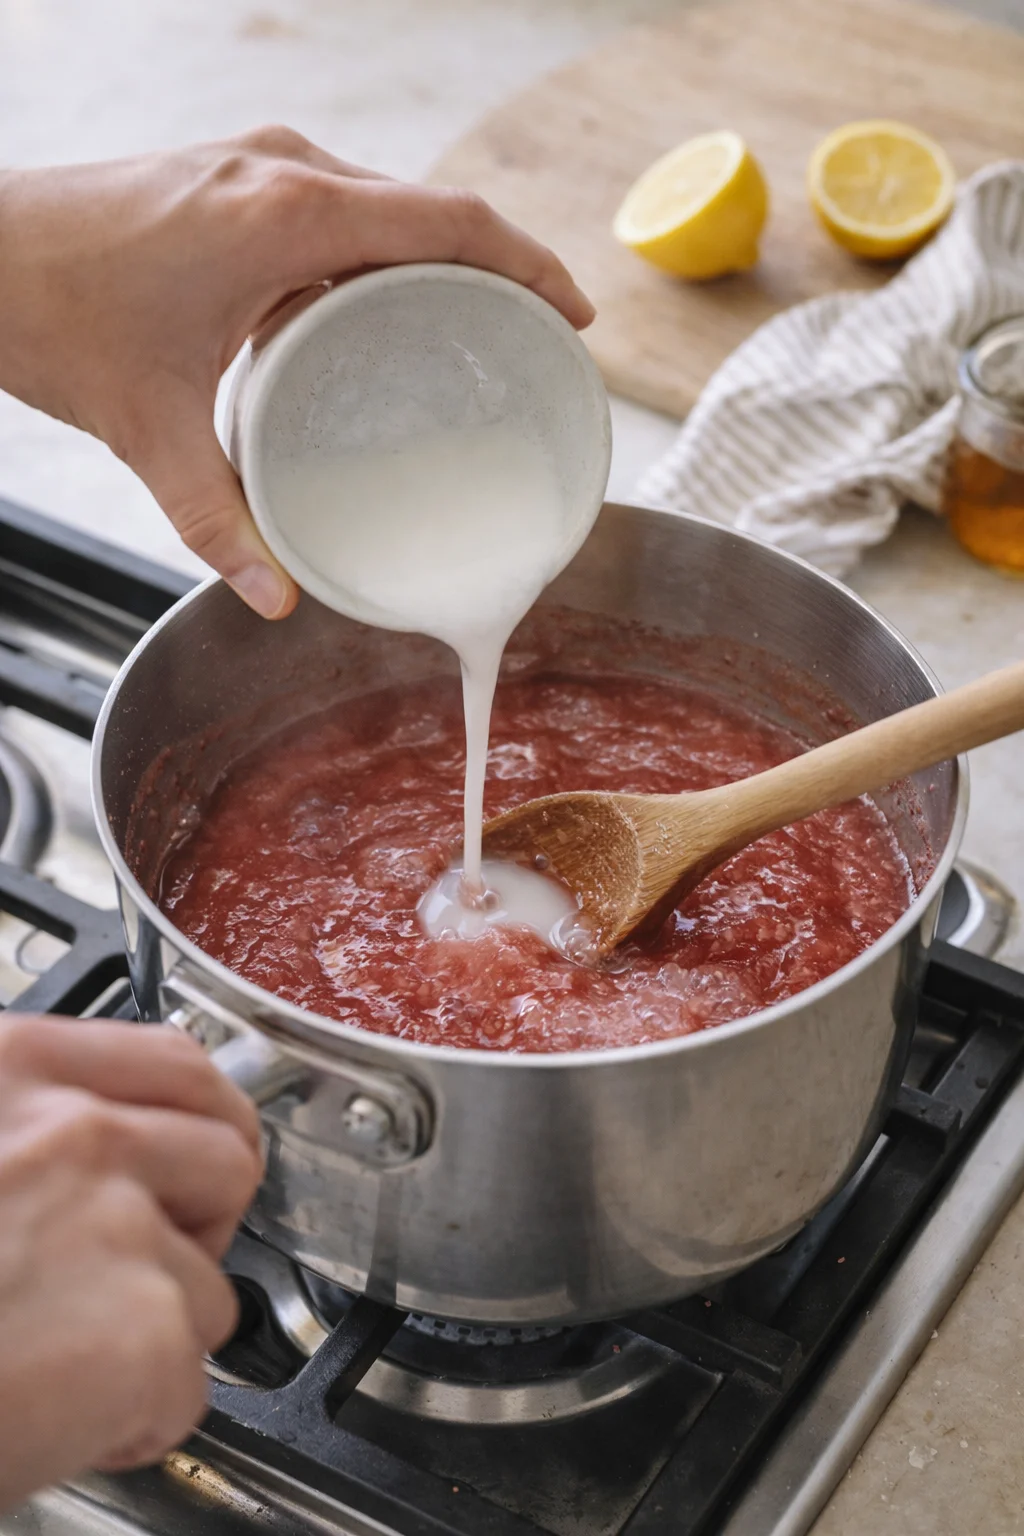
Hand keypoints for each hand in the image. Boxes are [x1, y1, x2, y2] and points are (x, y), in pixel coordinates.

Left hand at [0, 127, 594, 618]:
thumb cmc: (51, 310)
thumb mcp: (148, 429)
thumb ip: (217, 520)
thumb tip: (274, 594)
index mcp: (287, 217)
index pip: (450, 223)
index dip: (527, 266)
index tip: (571, 316)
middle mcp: (284, 172)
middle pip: (433, 207)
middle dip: (498, 267)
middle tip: (536, 339)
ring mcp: (258, 164)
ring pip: (388, 200)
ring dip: (442, 255)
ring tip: (478, 328)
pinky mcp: (235, 177)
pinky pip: (343, 203)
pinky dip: (386, 249)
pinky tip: (386, 307)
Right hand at [0, 1016, 260, 1507]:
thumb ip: (22, 1130)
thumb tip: (89, 1139)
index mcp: (11, 1068)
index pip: (175, 1063)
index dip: (200, 1122)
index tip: (195, 1158)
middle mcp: (75, 1131)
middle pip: (227, 1161)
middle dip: (199, 1229)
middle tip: (139, 1275)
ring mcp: (116, 1223)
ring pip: (209, 1283)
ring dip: (154, 1337)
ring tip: (61, 1361)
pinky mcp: (146, 1327)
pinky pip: (188, 1383)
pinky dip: (134, 1425)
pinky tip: (57, 1421)